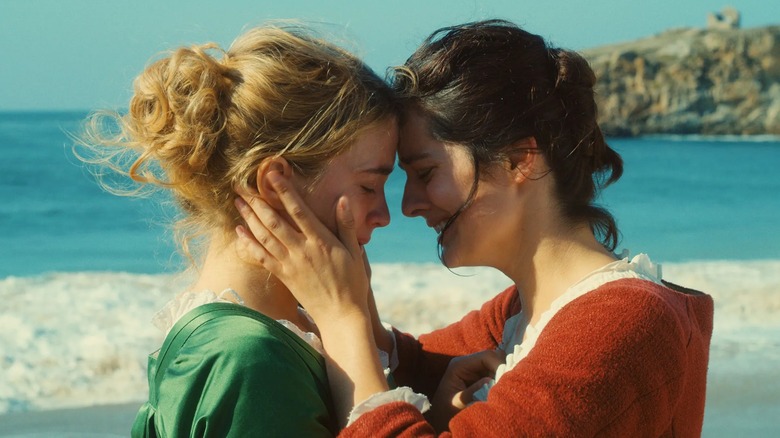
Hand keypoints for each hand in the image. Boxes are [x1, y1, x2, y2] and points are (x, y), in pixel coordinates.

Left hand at [234, 171, 369, 323]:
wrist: (341, 315)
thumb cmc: (352, 282)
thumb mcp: (355, 252)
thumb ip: (347, 225)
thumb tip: (343, 200)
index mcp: (321, 241)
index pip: (299, 211)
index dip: (285, 191)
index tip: (272, 175)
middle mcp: (302, 250)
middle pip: (274, 221)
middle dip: (257, 202)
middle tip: (242, 185)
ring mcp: (290, 264)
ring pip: (264, 237)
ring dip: (249, 218)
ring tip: (238, 202)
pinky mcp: (283, 276)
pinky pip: (261, 257)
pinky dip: (248, 243)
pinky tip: (239, 231)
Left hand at [430, 350, 504, 431]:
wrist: (440, 419)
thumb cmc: (446, 411)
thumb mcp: (458, 403)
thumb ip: (473, 391)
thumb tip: (490, 380)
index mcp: (460, 365)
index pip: (486, 356)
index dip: (499, 364)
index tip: (506, 380)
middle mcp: (468, 363)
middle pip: (494, 358)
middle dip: (503, 369)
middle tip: (507, 385)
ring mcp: (475, 370)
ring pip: (497, 365)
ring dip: (503, 375)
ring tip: (504, 389)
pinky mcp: (480, 378)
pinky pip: (496, 374)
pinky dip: (501, 381)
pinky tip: (500, 391)